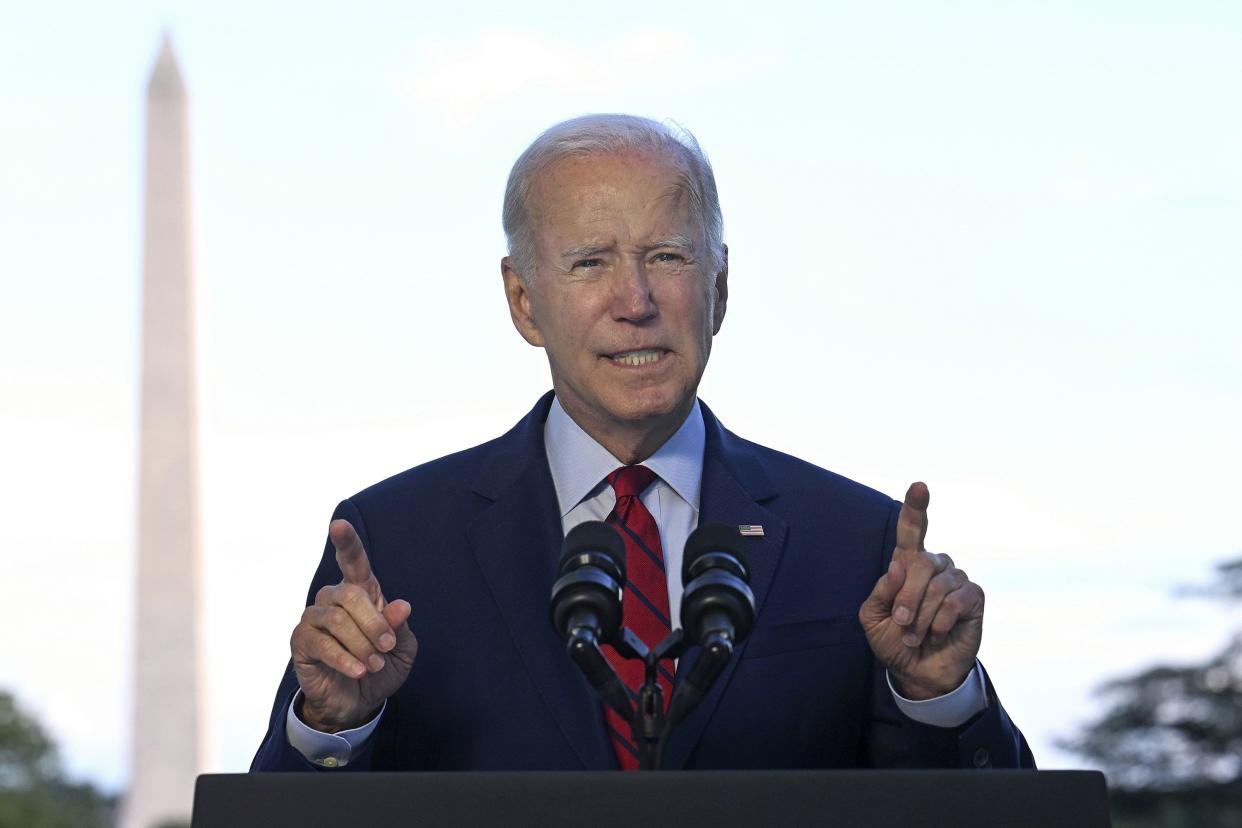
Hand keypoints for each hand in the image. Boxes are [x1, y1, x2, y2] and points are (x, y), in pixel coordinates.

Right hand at [289, 519, 418, 731]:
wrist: (357, 702)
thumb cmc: (380, 667)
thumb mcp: (401, 649)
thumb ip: (399, 627)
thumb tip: (402, 606)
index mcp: (361, 592)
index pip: (353, 561)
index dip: (347, 542)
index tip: (339, 524)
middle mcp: (333, 599)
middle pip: (351, 594)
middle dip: (374, 623)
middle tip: (387, 647)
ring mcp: (314, 619)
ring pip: (336, 619)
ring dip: (361, 644)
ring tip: (374, 664)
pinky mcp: (301, 642)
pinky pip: (321, 643)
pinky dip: (344, 658)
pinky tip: (358, 670)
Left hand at [858, 482, 983, 699]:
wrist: (918, 672)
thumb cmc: (895, 641)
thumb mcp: (874, 618)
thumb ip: (882, 591)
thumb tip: (899, 564)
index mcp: (908, 565)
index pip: (912, 531)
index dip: (916, 508)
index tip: (920, 486)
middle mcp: (934, 566)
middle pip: (920, 563)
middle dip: (906, 597)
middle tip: (900, 623)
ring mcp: (956, 579)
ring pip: (937, 586)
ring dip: (921, 617)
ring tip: (917, 635)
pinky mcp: (974, 597)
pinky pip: (956, 601)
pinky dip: (940, 622)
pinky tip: (938, 632)